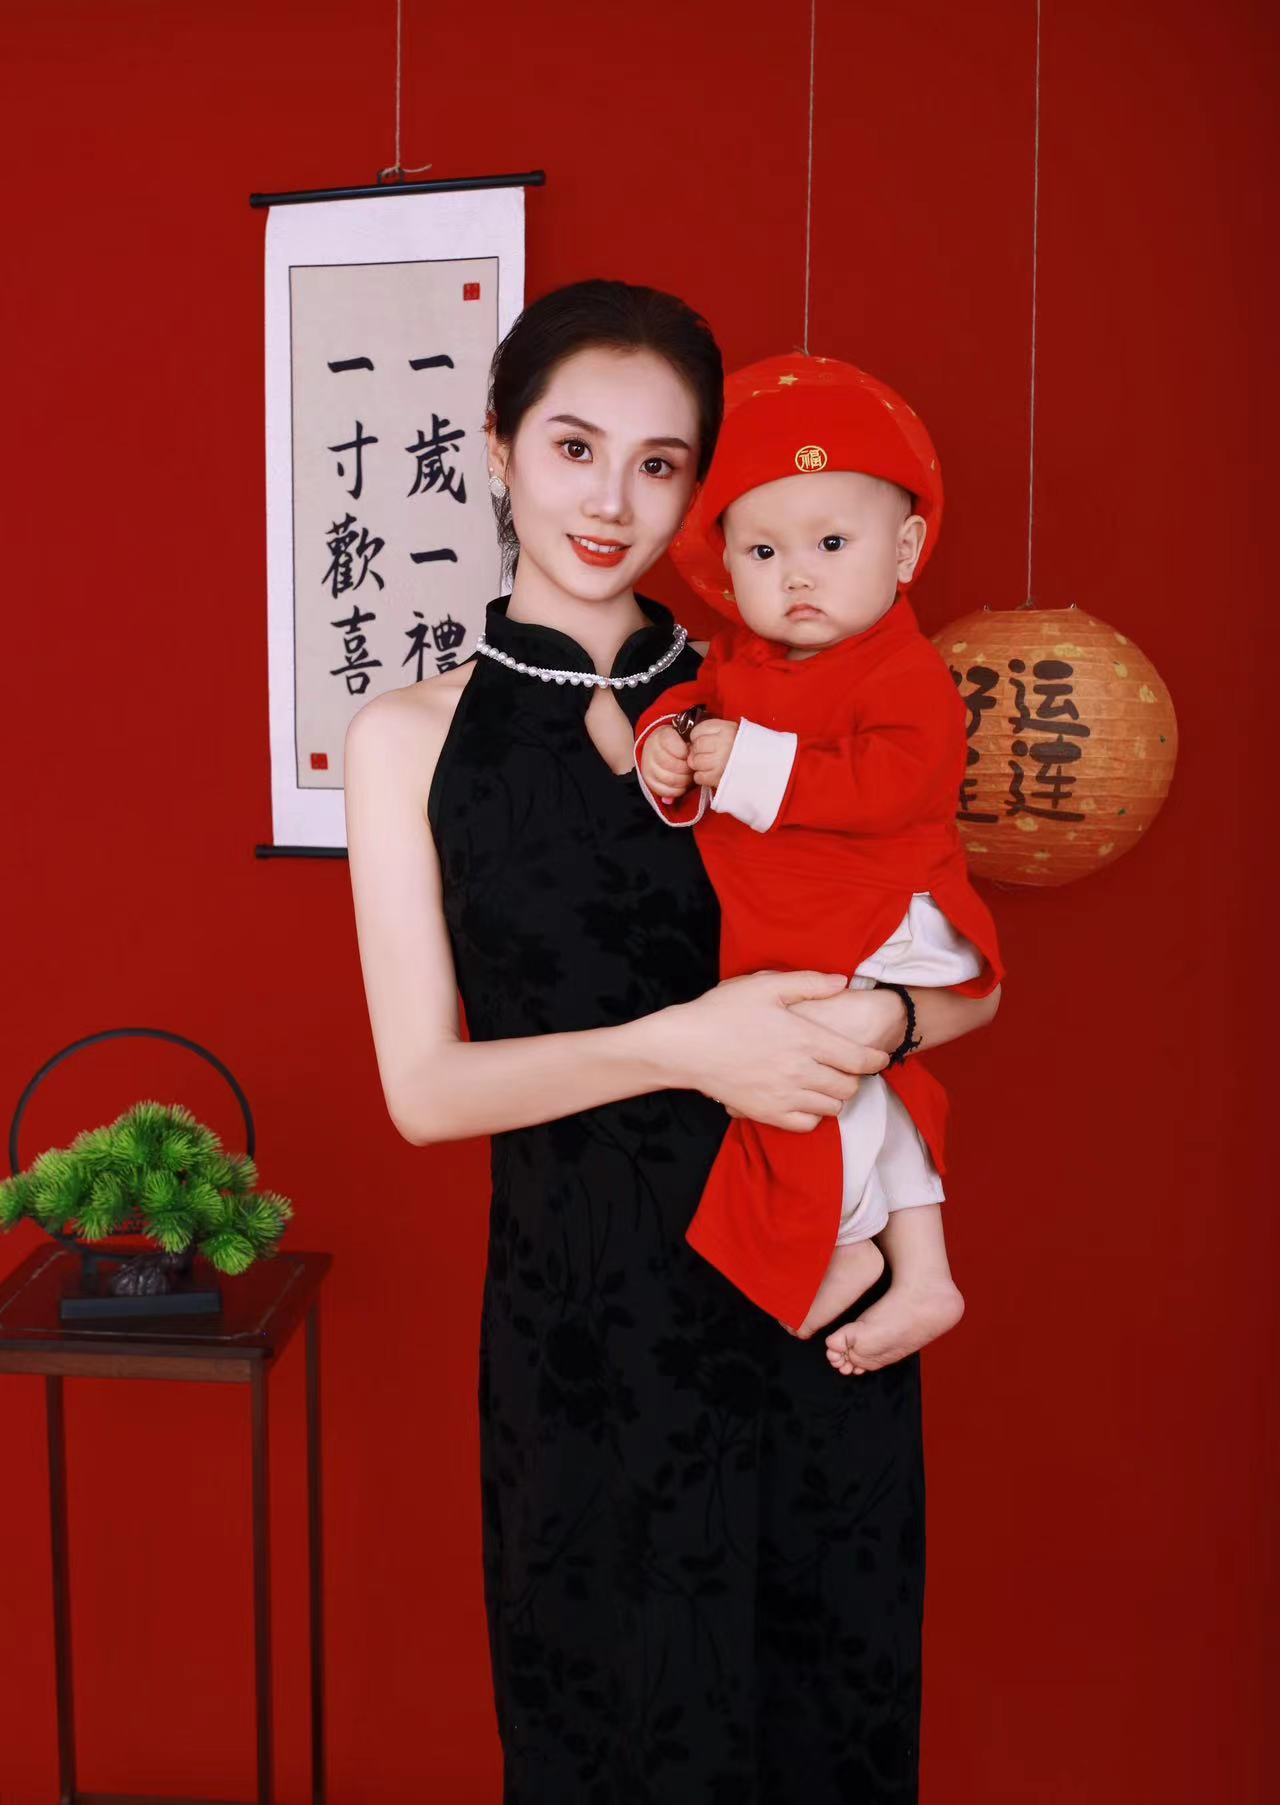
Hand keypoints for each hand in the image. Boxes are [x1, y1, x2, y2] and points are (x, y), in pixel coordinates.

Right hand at [640, 724, 691, 802]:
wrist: (661, 748)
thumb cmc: (678, 744)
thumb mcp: (684, 738)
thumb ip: (691, 745)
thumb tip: (694, 752)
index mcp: (662, 737)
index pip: (676, 748)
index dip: (686, 753)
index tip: (690, 754)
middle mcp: (651, 751)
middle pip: (672, 765)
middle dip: (687, 769)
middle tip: (692, 768)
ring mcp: (648, 766)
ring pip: (669, 779)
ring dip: (683, 781)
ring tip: (688, 776)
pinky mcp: (649, 780)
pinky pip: (664, 790)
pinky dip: (677, 791)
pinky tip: (682, 785)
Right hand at [669, 970, 888, 1132]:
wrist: (684, 1047)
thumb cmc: (722, 1012)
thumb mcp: (765, 985)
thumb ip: (808, 983)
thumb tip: (842, 982)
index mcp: (806, 1038)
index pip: (858, 1058)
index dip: (875, 1060)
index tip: (879, 1057)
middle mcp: (801, 1071)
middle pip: (850, 1086)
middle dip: (854, 1077)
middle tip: (846, 1067)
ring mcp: (784, 1096)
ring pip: (832, 1107)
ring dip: (835, 1096)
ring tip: (825, 1082)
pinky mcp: (767, 1113)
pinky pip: (807, 1124)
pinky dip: (813, 1114)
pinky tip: (804, 1099)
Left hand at [688, 717, 737, 788]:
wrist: (763, 768)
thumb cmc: (744, 749)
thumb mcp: (732, 732)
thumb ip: (712, 732)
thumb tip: (690, 742)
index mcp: (727, 729)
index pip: (697, 731)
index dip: (697, 738)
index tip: (704, 743)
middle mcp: (724, 743)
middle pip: (696, 746)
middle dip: (697, 752)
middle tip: (706, 755)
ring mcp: (721, 761)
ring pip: (695, 762)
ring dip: (699, 765)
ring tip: (710, 765)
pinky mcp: (719, 778)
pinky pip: (698, 777)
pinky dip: (702, 776)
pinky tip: (712, 774)